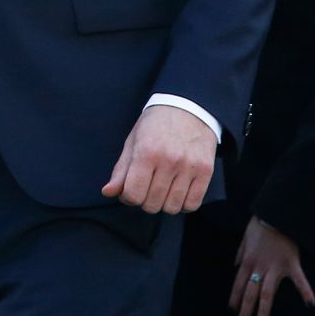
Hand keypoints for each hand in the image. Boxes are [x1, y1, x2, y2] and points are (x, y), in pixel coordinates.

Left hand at [101, 104, 216, 213]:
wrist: (187, 108)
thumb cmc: (155, 126)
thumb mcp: (133, 142)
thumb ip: (121, 170)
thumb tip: (108, 192)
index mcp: (146, 153)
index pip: (133, 194)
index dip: (128, 198)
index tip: (130, 191)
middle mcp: (169, 161)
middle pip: (152, 204)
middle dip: (145, 201)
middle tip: (146, 189)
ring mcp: (189, 167)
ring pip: (172, 207)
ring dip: (164, 204)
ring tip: (162, 190)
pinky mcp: (206, 171)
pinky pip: (193, 204)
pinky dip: (183, 204)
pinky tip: (177, 192)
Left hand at [231, 216, 314, 315]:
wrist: (275, 215)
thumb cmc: (260, 227)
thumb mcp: (244, 239)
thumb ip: (239, 254)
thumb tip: (235, 265)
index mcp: (247, 262)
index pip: (238, 284)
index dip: (235, 298)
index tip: (232, 311)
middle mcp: (258, 267)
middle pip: (250, 293)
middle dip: (245, 310)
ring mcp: (274, 268)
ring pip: (267, 293)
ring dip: (263, 309)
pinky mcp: (291, 265)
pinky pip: (299, 280)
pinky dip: (305, 292)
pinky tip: (310, 304)